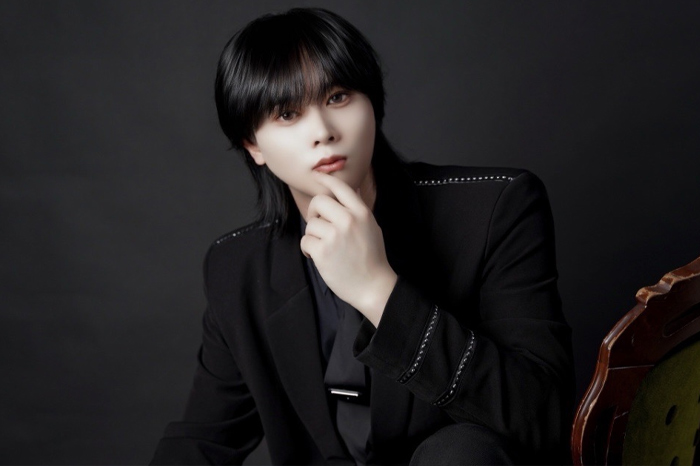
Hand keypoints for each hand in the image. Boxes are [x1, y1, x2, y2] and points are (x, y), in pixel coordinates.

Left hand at [300, 171, 397, 326]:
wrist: (372, 285)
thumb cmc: (371, 258)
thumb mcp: (371, 227)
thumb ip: (357, 210)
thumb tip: (349, 190)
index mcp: (361, 213)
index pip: (340, 187)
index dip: (325, 179)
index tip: (316, 176)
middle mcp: (348, 220)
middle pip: (319, 202)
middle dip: (314, 212)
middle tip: (318, 224)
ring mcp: (334, 236)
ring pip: (310, 224)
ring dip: (313, 235)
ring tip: (323, 247)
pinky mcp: (322, 252)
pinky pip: (306, 240)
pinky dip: (308, 249)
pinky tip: (317, 256)